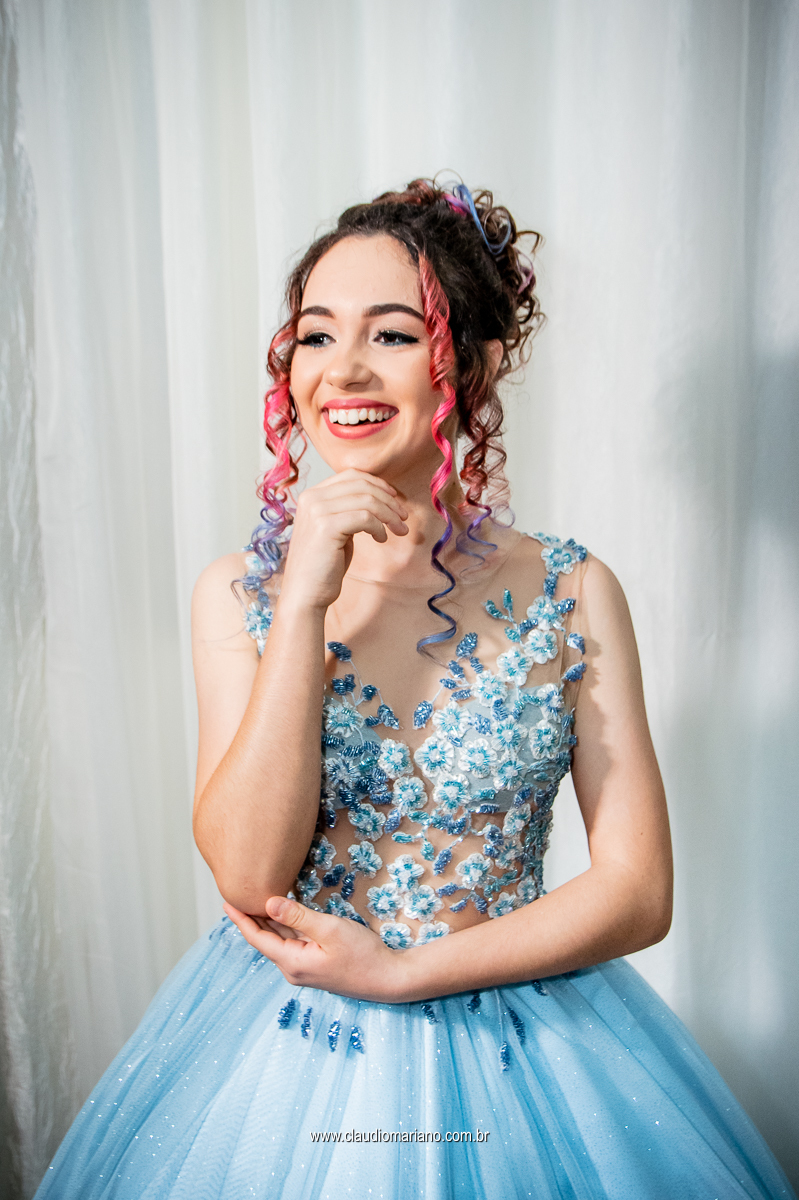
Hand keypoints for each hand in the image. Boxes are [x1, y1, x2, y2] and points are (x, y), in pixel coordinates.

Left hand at [223, 896, 407, 1001]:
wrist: (389, 980)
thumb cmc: (362, 955)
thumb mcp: (329, 930)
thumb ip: (297, 918)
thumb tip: (268, 904)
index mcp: (292, 962)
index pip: (258, 939)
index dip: (241, 920)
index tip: (227, 902)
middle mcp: (294, 969)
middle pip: (267, 940)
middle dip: (252, 919)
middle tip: (237, 897)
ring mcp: (306, 969)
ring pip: (281, 942)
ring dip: (269, 923)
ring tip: (256, 903)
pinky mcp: (318, 966)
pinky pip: (294, 944)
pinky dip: (286, 928)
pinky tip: (285, 917)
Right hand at [279, 469, 407, 609]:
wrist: (305, 594)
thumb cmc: (324, 566)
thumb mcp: (337, 529)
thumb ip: (349, 510)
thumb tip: (379, 498)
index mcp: (311, 495)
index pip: (351, 475)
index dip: (377, 484)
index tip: (394, 498)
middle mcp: (311, 498)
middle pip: (361, 485)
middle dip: (389, 500)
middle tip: (403, 517)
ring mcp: (317, 511)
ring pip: (367, 500)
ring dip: (389, 515)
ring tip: (399, 530)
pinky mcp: (326, 527)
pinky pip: (365, 517)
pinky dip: (379, 527)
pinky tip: (381, 539)